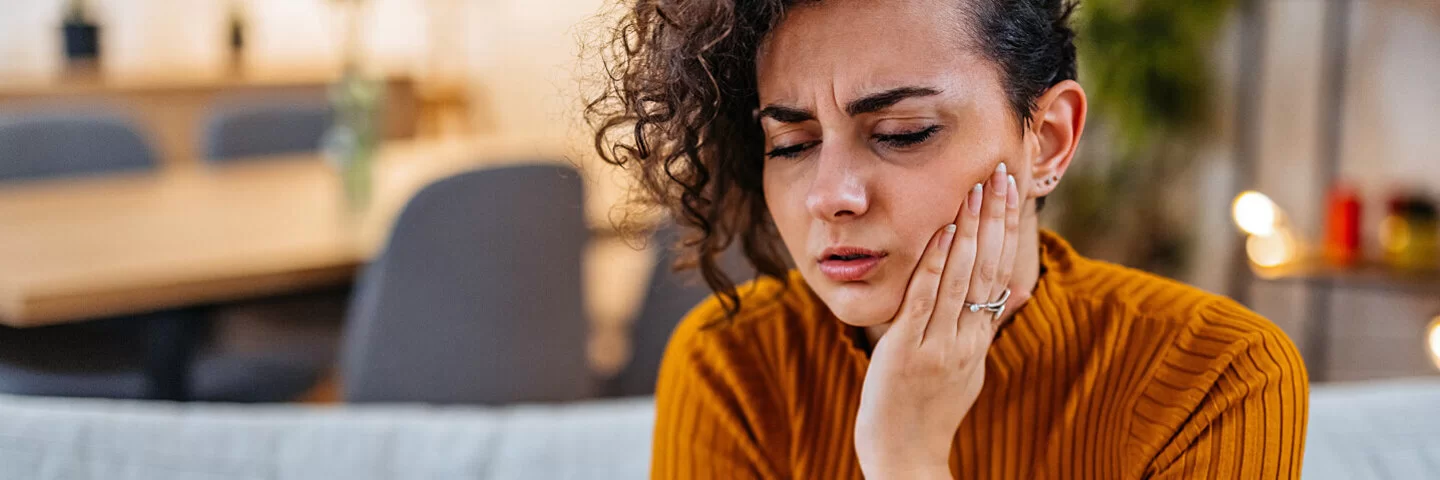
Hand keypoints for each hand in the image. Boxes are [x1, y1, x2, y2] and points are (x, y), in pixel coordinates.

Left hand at [853, 163, 1021, 478]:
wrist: (906, 456)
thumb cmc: (928, 413)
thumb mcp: (964, 369)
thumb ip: (975, 332)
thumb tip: (995, 301)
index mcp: (980, 340)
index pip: (1002, 273)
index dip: (1008, 230)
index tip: (1011, 191)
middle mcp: (967, 338)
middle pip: (990, 267)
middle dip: (996, 217)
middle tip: (1002, 172)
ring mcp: (940, 344)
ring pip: (963, 277)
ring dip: (972, 228)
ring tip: (978, 186)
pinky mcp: (909, 350)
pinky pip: (926, 300)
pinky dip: (937, 264)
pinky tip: (945, 231)